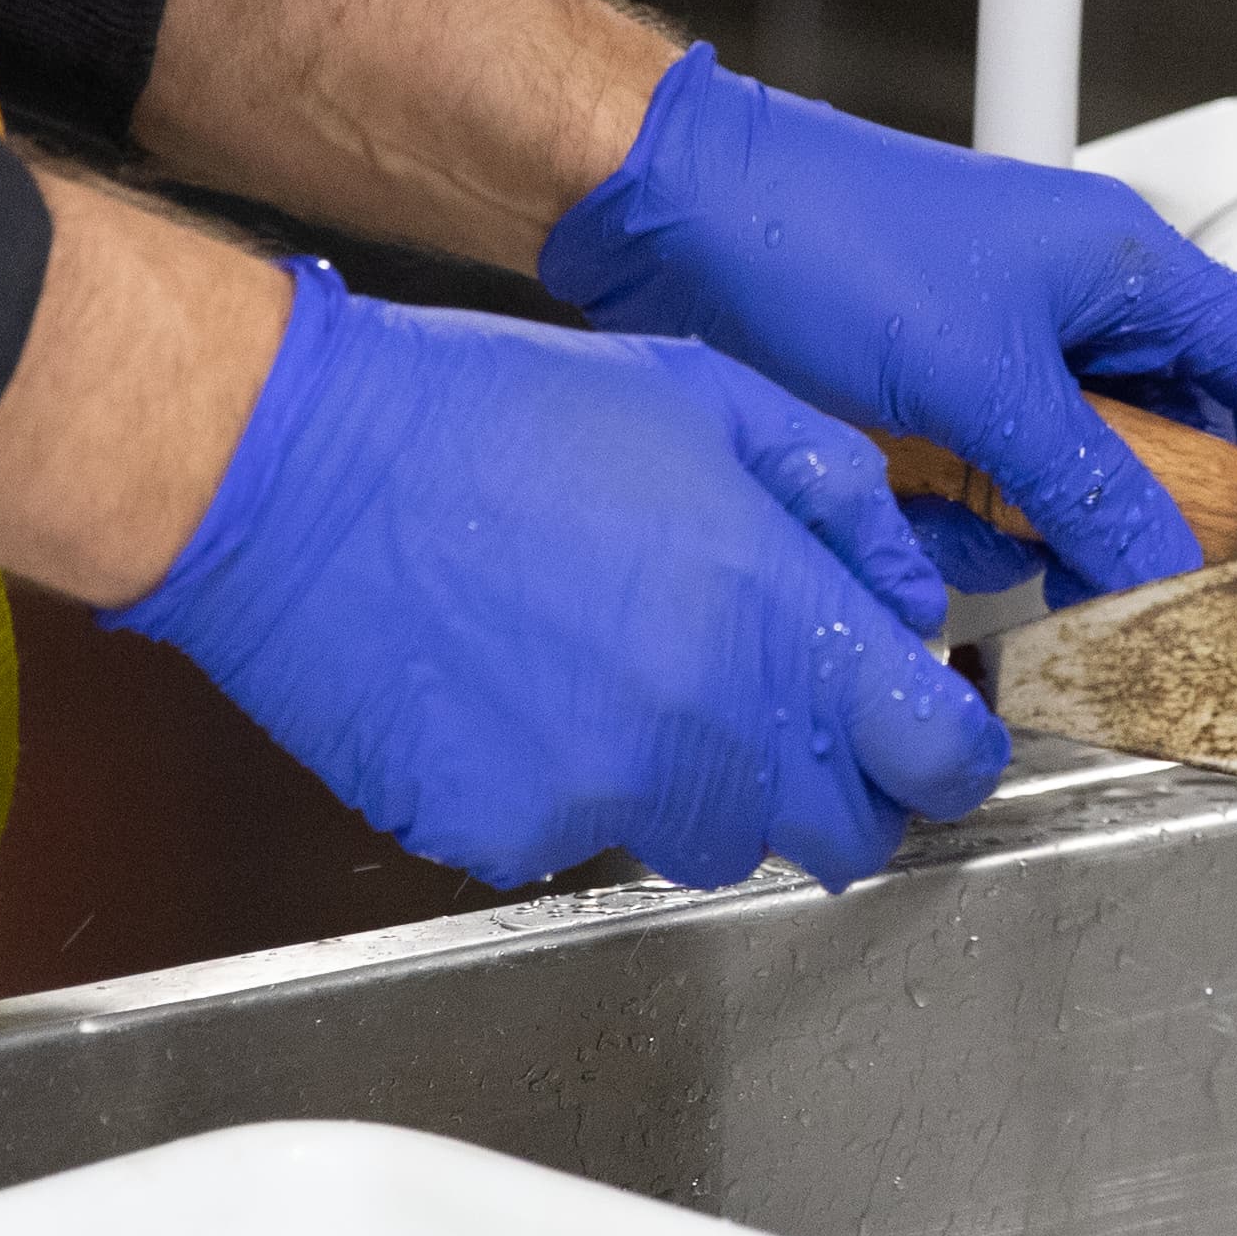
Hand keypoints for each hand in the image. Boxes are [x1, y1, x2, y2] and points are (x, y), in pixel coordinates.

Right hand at [103, 264, 1010, 889]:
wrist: (292, 471)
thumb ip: (837, 501)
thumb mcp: (706, 395)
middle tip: (781, 712)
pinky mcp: (504, 838)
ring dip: (703, 784)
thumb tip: (903, 594)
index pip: (935, 759)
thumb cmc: (485, 412)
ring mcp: (603, 799)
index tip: (928, 743)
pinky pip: (580, 840)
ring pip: (711, 840)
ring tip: (620, 668)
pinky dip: (572, 786)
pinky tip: (521, 688)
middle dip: (835, 786)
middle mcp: (706, 731)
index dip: (944, 757)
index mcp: (775, 617)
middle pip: (839, 836)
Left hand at [541, 48, 1236, 603]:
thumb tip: (1163, 568)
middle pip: (1168, 446)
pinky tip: (899, 505)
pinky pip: (983, 496)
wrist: (672, 220)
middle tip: (1104, 574)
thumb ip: (1085, 485)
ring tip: (958, 516)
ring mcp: (1001, 362)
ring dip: (1022, 527)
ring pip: (1068, 489)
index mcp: (1127, 269)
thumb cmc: (820, 235)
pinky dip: (951, 520)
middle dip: (1130, 520)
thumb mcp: (980, 380)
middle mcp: (1076, 313)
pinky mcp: (931, 404)